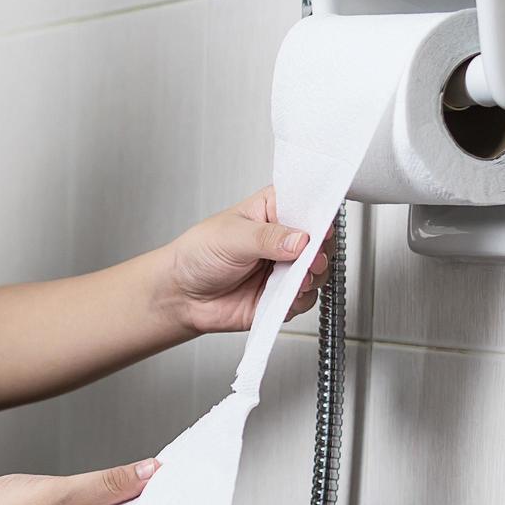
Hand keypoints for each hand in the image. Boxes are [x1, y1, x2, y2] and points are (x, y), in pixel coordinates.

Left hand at [165, 185, 333, 333]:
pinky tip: (287, 296)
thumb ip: (267, 237)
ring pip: (318, 272)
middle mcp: (284, 239)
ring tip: (298, 279)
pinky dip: (300, 300)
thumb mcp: (230, 236)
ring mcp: (285, 269)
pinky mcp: (282, 296)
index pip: (308, 204)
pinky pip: (304, 300)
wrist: (181, 295)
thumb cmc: (198, 254)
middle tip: (311, 259)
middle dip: (320, 252)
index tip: (322, 227)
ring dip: (313, 278)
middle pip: (320, 241)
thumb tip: (300, 240)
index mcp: (273, 211)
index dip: (320, 215)